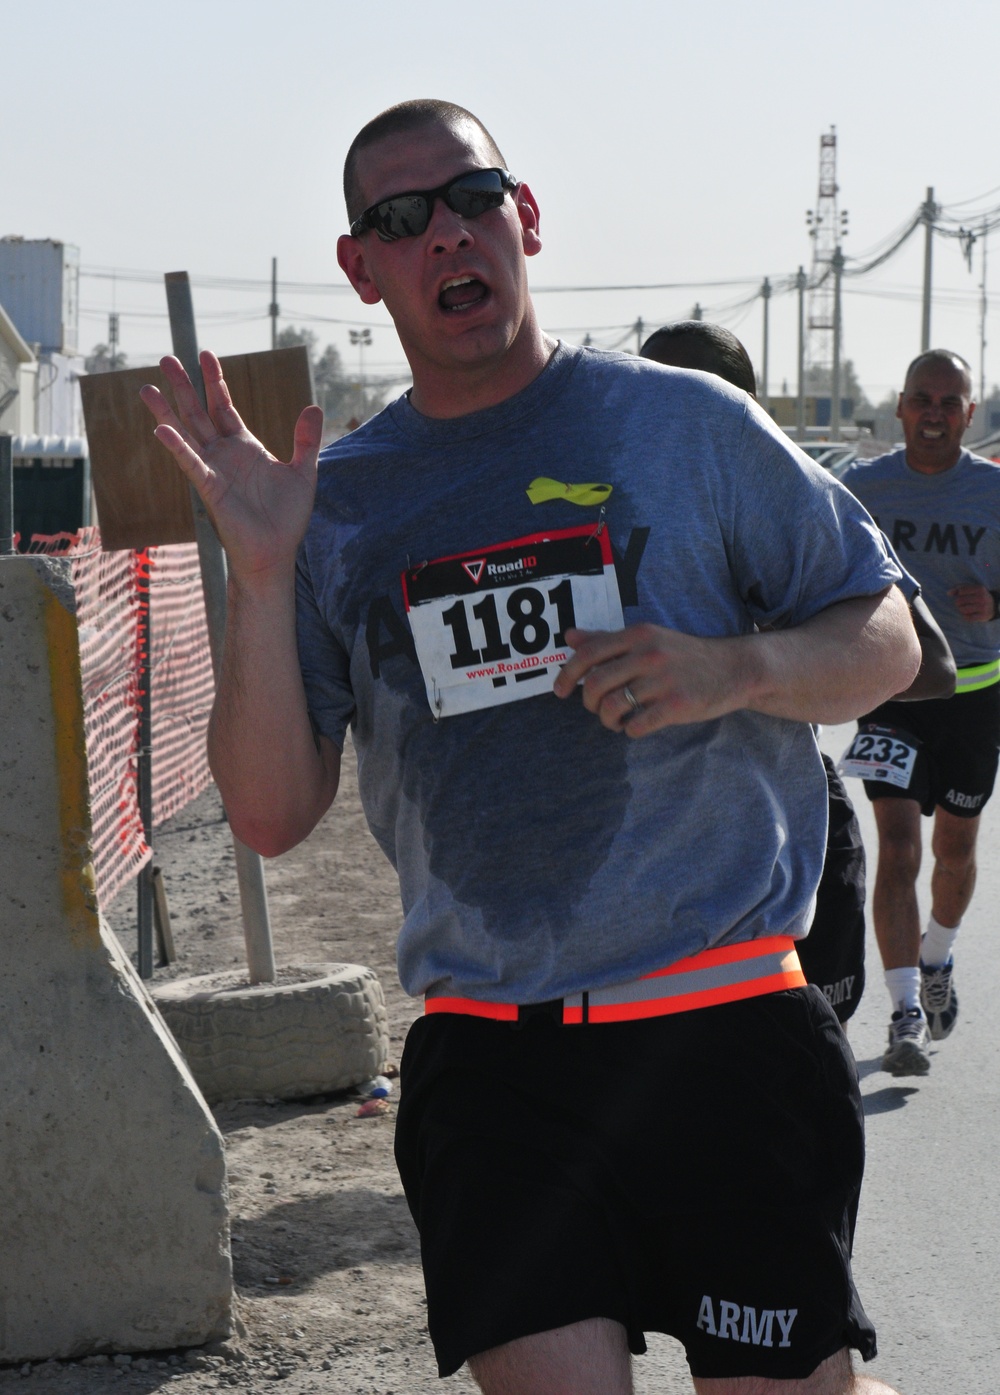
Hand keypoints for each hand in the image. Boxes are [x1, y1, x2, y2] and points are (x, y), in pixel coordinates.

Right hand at [139, 351, 323, 580]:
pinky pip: (191, 464)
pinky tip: (161, 429)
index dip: (214, 381)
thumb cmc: (287, 518)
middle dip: (184, 386)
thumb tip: (313, 407)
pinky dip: (177, 447)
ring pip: (185, 433)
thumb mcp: (303, 473)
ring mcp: (213, 469)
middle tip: (166, 358)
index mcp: (244, 446)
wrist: (275, 553)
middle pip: (198, 412)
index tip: (205, 354)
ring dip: (166, 411)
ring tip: (146, 387)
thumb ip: (306, 441)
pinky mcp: (210, 489)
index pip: (224, 406)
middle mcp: (223, 454)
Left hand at [552, 624, 745, 736]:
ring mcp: (664, 680)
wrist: (734, 669)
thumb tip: (569, 636)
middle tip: (597, 708)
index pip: (588, 654)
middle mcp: (649, 654)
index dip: (567, 675)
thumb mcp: (648, 639)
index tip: (559, 692)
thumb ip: (607, 639)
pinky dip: (630, 731)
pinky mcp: (678, 705)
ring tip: (618, 720)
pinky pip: (636, 726)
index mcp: (638, 635)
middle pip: (595, 684)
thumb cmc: (684, 656)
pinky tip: (637, 726)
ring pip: (612, 707)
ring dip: (607, 720)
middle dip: (588, 702)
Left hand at [947, 583, 995, 622]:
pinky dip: (965, 617)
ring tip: (965, 609)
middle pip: (960, 601)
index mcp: (979, 589)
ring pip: (962, 610)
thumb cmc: (978, 596)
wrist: (993, 606)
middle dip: (958, 603)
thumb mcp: (972, 589)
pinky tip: (968, 614)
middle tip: (962, 604)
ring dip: (961, 610)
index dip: (958, 594)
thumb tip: (948, 593)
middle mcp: (982, 597)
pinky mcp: (982, 616)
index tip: (961, 595)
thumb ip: (959, 588)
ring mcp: (983, 607)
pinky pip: (967, 618)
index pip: (961, 591)